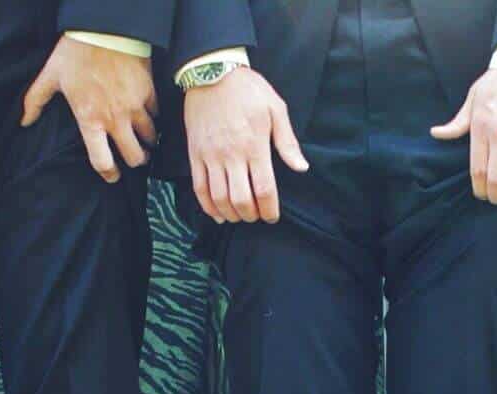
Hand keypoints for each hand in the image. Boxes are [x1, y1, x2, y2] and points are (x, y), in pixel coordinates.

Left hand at [22, 36, 156, 182]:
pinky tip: (149, 117)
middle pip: (134, 156)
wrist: (106, 27)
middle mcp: (115, 120)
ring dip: (147, 142)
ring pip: (149, 137)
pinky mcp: (148, 91)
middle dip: (135, 161)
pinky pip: (156, 113)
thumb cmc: (76, 52)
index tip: (113, 177)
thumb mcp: (51, 76)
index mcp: (91, 121)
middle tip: (134, 158)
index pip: (103, 162)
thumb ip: (36, 101)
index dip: (109, 175)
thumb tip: (24, 121)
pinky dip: (154, 118)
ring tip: (144, 141)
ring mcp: (135, 106)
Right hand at [182, 67, 308, 223]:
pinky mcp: (196, 156)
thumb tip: (301, 167)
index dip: (269, 209)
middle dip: (250, 215)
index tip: (272, 217)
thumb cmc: (248, 90)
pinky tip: (218, 214)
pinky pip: (199, 189)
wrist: (213, 73)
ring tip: (239, 216)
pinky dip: (208, 207)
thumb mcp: (276, 108)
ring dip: (231, 214)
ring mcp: (211, 157)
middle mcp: (232, 155)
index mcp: (255, 145)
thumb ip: (287, 142)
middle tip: (256, 216)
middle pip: (241, 199)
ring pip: (219, 198)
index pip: (264, 188)